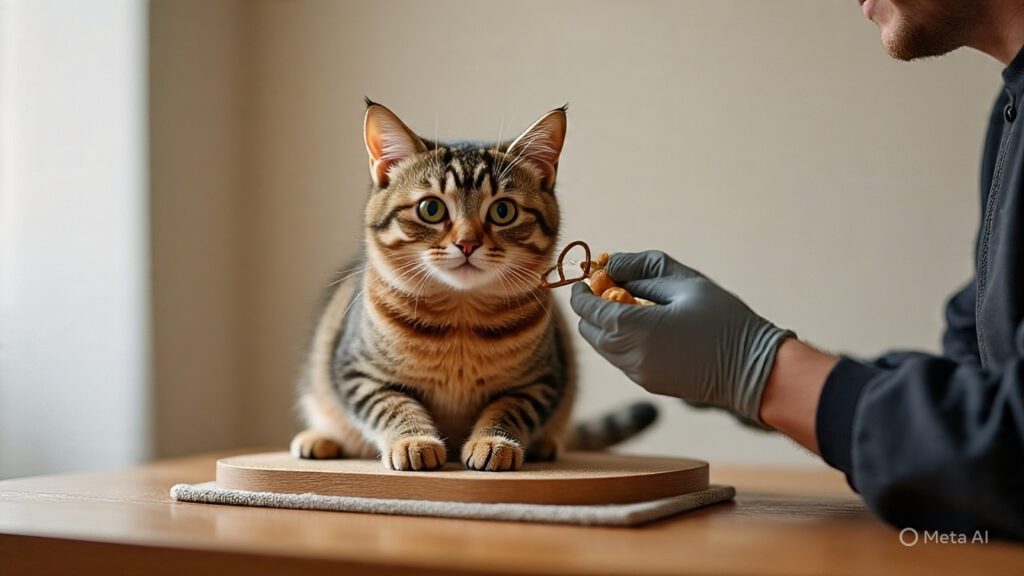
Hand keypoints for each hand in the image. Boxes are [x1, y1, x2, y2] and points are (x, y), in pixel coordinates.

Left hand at [569, 250, 793, 423]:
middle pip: (589, 329)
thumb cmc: (724, 320)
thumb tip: (611, 263)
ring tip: (633, 304)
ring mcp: (637, 373)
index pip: (588, 308)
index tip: (590, 275)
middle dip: (592, 307)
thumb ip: (642, 268)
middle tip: (611, 287)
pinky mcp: (648, 383)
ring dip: (606, 324)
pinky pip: (620, 358)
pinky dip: (620, 340)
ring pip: (602, 346)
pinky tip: (647, 325)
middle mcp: (629, 355)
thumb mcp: (686, 282)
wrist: (753, 370)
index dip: (582, 290)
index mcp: (635, 328)